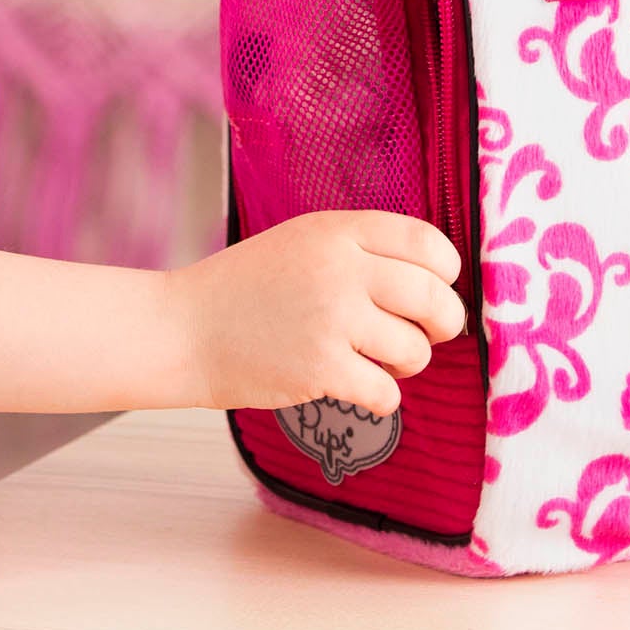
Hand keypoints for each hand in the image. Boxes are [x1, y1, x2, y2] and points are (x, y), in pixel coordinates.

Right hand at [166, 211, 466, 416]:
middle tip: (427, 334)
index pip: (426, 242)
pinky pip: (388, 393)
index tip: (438, 287)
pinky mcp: (320, 369)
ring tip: (378, 361)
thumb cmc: (246, 289)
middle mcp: (340, 269)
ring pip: (415, 350)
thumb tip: (430, 278)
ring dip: (407, 364)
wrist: (184, 330)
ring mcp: (331, 319)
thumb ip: (359, 249)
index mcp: (337, 231)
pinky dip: (382, 398)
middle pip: (433, 298)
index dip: (445, 271)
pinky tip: (359, 388)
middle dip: (443, 323)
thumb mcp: (302, 242)